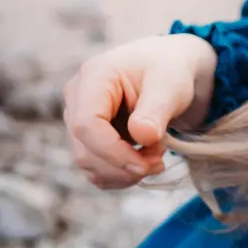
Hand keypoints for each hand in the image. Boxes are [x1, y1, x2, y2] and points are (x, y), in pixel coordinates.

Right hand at [62, 34, 217, 189]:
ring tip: (155, 155)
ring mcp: (78, 119)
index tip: (148, 164)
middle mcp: (77, 98)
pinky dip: (122, 176)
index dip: (114, 153)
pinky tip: (143, 160)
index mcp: (94, 76)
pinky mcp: (87, 138)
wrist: (166, 72)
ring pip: (90, 165)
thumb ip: (156, 110)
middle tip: (160, 157)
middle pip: (85, 151)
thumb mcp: (170, 85)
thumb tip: (143, 136)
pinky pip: (97, 171)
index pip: (87, 125)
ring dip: (126, 173)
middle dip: (125, 166)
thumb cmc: (168, 71)